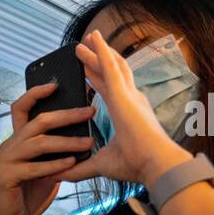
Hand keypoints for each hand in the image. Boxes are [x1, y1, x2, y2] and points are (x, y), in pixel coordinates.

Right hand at [0, 82, 94, 214]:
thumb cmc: (29, 192)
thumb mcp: (45, 166)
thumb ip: (55, 151)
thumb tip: (83, 134)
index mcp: (17, 139)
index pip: (22, 107)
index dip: (36, 93)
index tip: (56, 84)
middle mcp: (9, 145)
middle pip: (38, 121)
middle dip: (66, 115)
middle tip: (89, 112)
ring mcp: (6, 160)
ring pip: (39, 143)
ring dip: (66, 142)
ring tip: (89, 143)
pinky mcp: (7, 177)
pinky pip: (34, 168)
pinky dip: (55, 165)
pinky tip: (72, 164)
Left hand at [58, 29, 190, 186]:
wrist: (154, 164)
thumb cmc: (136, 165)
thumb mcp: (100, 164)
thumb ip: (79, 169)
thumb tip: (60, 175)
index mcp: (128, 113)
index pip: (110, 90)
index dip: (98, 78)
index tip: (87, 71)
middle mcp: (131, 100)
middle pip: (112, 73)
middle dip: (98, 59)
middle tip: (85, 47)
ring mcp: (129, 94)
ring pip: (112, 65)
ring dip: (98, 51)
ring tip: (86, 39)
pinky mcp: (124, 93)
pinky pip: (111, 66)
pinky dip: (102, 51)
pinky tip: (94, 39)